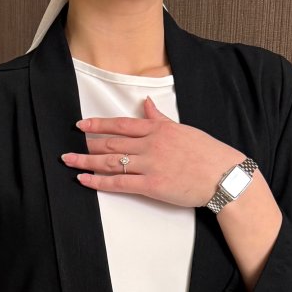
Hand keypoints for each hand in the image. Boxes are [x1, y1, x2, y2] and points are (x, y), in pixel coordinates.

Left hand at [62, 97, 244, 207]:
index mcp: (158, 129)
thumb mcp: (183, 129)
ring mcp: (150, 165)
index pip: (121, 124)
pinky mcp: (152, 186)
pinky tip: (84, 180)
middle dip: (87, 145)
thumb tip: (147, 105)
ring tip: (69, 162)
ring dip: (86, 162)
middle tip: (68, 150)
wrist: (223, 175)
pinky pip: (119, 183)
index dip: (98, 124)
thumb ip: (160, 119)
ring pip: (111, 162)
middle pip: (111, 142)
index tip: (81, 124)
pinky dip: (99, 182)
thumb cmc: (207, 153)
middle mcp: (151, 144)